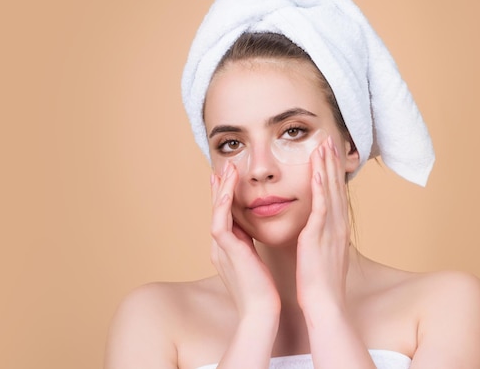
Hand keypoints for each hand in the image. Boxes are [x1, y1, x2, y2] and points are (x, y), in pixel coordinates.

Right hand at [210, 162, 280, 318]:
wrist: (262, 312)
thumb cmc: (263, 290)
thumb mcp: (254, 261)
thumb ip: (250, 246)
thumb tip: (253, 232)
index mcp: (228, 249)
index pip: (225, 216)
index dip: (225, 196)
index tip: (229, 178)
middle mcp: (220, 247)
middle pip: (216, 210)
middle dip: (219, 188)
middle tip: (223, 167)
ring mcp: (220, 250)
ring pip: (216, 213)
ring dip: (221, 190)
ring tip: (227, 170)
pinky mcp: (227, 253)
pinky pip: (220, 224)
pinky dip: (223, 206)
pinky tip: (227, 191)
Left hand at [296, 136, 350, 312]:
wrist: (325, 304)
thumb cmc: (320, 283)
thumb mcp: (322, 254)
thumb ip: (320, 237)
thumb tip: (315, 229)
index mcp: (337, 229)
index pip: (336, 194)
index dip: (333, 172)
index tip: (330, 154)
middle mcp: (338, 225)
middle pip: (336, 187)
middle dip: (332, 162)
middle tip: (329, 140)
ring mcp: (331, 230)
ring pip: (330, 192)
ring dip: (327, 167)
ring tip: (324, 146)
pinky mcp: (319, 237)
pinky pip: (321, 208)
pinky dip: (320, 189)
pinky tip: (316, 173)